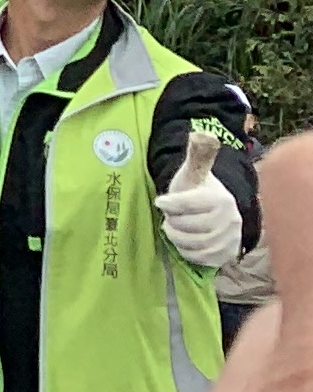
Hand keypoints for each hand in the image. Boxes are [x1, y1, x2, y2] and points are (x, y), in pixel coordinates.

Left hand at [160, 128, 246, 273]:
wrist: (216, 213)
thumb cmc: (197, 191)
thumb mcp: (193, 173)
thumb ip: (197, 154)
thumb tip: (202, 133)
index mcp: (220, 198)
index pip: (187, 204)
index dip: (170, 204)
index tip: (161, 201)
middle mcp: (230, 220)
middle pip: (186, 225)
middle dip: (173, 220)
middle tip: (173, 215)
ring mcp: (231, 240)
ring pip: (191, 243)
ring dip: (177, 235)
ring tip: (176, 226)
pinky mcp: (227, 256)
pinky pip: (199, 258)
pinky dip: (186, 251)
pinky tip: (185, 240)